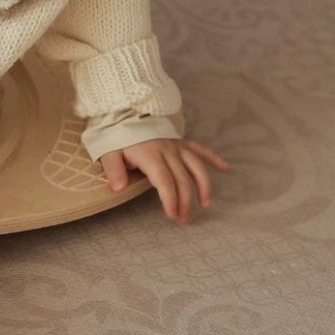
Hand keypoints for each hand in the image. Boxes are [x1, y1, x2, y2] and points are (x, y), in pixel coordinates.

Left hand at [99, 137, 229, 224]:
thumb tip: (118, 188)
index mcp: (150, 155)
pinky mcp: (181, 141)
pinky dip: (213, 158)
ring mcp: (176, 145)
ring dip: (204, 186)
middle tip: (184, 219)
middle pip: (182, 179)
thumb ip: (113, 170)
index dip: (170, 199)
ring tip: (206, 204)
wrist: (122, 114)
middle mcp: (167, 150)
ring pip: (196, 166)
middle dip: (185, 201)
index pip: (164, 181)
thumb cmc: (116, 138)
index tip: (172, 215)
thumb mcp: (108, 153)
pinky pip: (200, 149)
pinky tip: (226, 168)